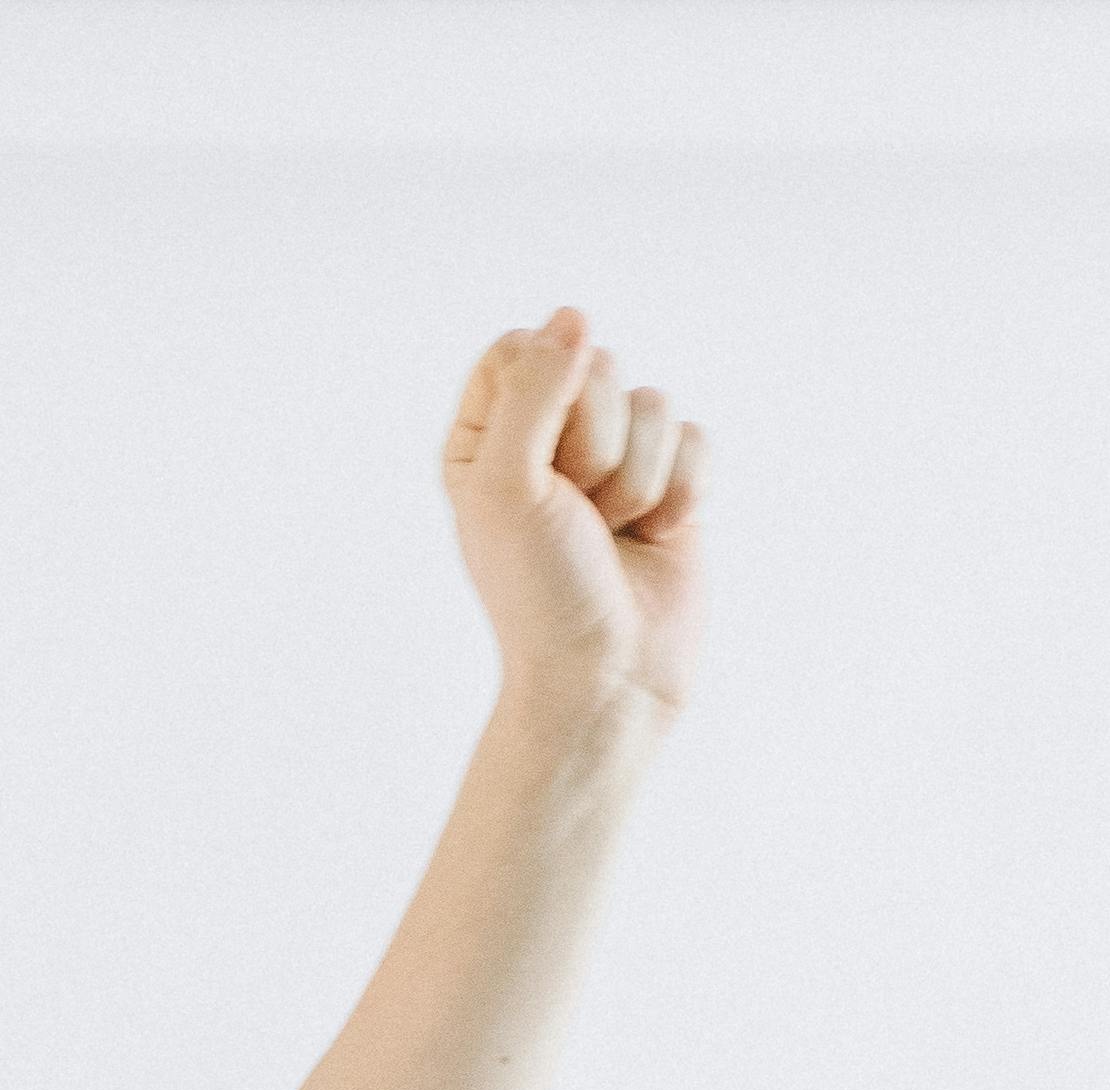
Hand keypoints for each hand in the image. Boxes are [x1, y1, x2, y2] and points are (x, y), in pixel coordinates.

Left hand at [441, 308, 707, 725]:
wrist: (605, 679)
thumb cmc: (541, 594)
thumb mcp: (508, 486)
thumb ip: (534, 390)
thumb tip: (574, 315)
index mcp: (488, 437)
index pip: (524, 348)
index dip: (546, 395)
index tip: (538, 465)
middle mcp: (549, 439)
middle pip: (597, 364)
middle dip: (596, 444)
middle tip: (577, 513)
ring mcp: (614, 459)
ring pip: (653, 401)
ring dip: (638, 478)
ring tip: (612, 535)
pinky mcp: (671, 482)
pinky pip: (697, 437)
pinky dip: (681, 492)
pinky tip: (654, 538)